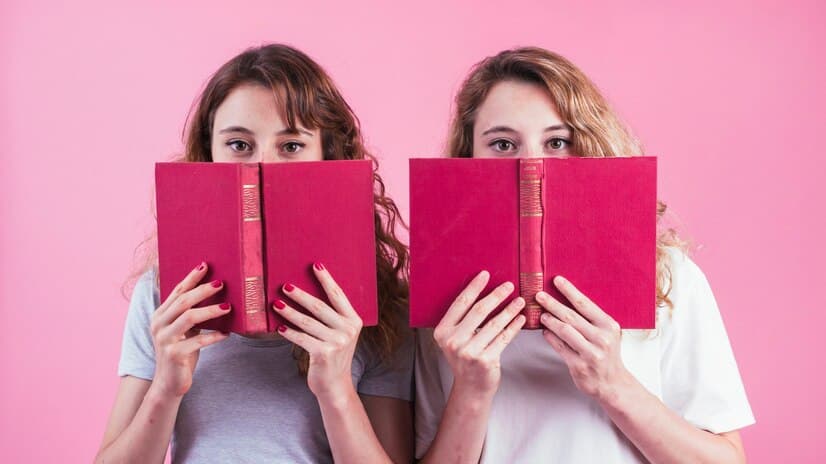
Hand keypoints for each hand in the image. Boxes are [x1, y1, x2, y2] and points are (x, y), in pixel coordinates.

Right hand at [149, 262, 230, 398]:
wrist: (169, 383)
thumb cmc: (182, 353)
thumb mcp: (185, 330)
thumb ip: (192, 313)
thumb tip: (216, 293)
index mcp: (160, 315)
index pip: (177, 291)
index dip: (191, 277)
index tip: (205, 265)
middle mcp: (159, 324)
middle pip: (183, 301)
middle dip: (203, 290)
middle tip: (221, 283)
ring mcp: (164, 339)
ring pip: (189, 318)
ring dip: (211, 311)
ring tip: (228, 307)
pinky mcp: (174, 354)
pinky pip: (197, 341)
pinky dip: (214, 336)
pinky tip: (227, 335)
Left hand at [274, 262, 362, 399]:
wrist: (335, 385)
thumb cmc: (332, 355)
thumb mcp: (339, 334)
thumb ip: (331, 317)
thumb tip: (306, 293)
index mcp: (354, 320)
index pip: (338, 295)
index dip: (326, 279)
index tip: (315, 265)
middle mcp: (348, 329)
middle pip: (319, 306)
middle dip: (300, 295)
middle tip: (285, 286)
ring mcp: (337, 342)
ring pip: (307, 322)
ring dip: (289, 312)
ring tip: (276, 304)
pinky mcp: (324, 353)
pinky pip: (302, 338)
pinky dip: (289, 333)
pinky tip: (279, 328)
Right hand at [433, 270, 525, 394]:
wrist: (471, 388)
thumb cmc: (466, 358)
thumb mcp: (455, 339)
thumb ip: (462, 320)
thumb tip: (483, 292)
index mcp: (442, 332)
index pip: (460, 304)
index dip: (474, 287)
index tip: (486, 274)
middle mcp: (453, 341)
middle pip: (478, 311)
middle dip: (496, 295)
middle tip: (509, 285)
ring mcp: (469, 352)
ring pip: (494, 324)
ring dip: (509, 310)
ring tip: (520, 300)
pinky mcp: (485, 360)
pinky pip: (504, 338)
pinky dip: (514, 326)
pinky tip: (521, 318)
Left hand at [537, 275, 631, 402]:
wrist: (613, 383)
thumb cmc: (607, 353)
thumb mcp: (607, 333)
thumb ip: (590, 319)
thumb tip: (566, 299)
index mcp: (608, 326)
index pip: (585, 304)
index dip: (569, 291)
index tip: (556, 280)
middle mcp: (601, 338)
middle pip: (571, 316)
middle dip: (553, 304)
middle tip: (539, 296)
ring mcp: (590, 353)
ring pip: (564, 331)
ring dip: (550, 321)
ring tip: (542, 315)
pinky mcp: (579, 366)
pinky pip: (560, 347)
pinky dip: (551, 338)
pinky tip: (545, 332)